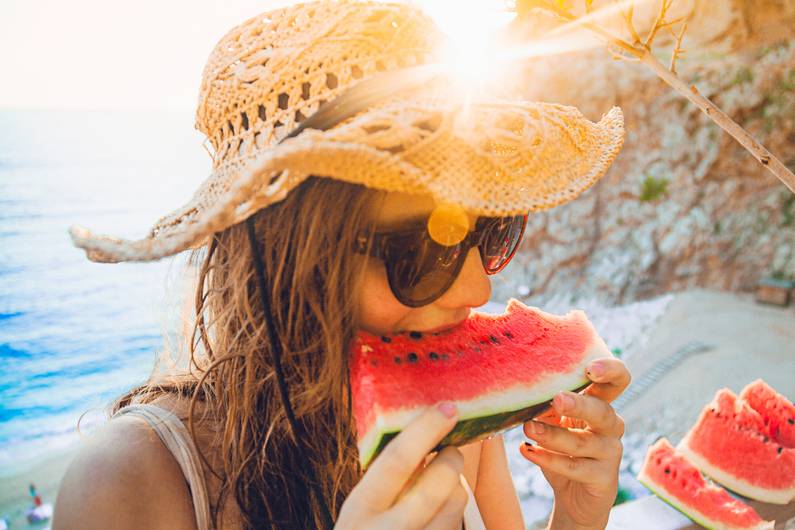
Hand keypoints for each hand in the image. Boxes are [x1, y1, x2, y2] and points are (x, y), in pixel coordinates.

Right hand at [336, 402, 467, 528]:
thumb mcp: (362, 509)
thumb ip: (385, 479)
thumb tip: (422, 430)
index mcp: (361, 508)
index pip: (397, 460)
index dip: (426, 430)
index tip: (448, 409)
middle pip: (438, 484)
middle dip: (452, 458)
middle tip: (451, 449)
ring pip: (455, 506)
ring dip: (457, 488)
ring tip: (442, 487)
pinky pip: (455, 525)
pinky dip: (454, 513)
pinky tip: (438, 513)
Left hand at [520, 358, 630, 528]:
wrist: (574, 498)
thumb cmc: (564, 451)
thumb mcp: (554, 424)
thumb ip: (547, 407)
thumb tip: (525, 390)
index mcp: (600, 405)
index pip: (617, 381)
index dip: (611, 371)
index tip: (590, 368)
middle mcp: (611, 426)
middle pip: (603, 411)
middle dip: (580, 404)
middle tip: (557, 399)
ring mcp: (610, 453)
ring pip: (583, 442)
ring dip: (552, 435)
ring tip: (528, 428)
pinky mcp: (604, 478)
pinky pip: (575, 467)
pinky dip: (549, 459)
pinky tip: (527, 451)